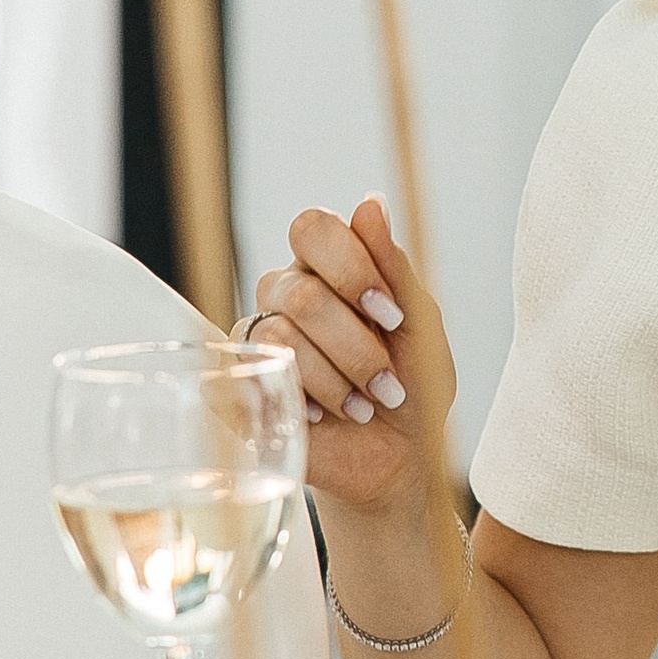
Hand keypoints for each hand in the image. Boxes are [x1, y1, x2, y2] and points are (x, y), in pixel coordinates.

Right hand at [249, 196, 453, 518]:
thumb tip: (370, 201)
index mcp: (328, 268)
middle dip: (356, 342)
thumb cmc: (414, 383)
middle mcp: (285, 295)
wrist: (399, 457)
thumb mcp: (420, 324)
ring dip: (339, 376)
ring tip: (368, 404)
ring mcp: (257, 341)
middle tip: (389, 378)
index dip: (350, 266)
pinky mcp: (237, 387)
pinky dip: (306, 400)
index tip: (392, 314)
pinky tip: (329, 415)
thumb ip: (393, 266)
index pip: (312, 226)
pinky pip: (253, 376)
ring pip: (280, 334)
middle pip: (300, 292)